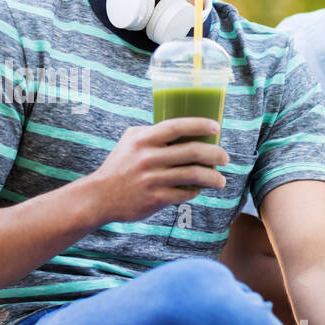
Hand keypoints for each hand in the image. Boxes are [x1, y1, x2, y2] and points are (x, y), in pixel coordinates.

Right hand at [86, 118, 227, 222]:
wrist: (99, 196)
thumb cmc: (118, 166)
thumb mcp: (129, 141)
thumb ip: (152, 133)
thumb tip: (182, 129)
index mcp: (143, 140)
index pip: (177, 127)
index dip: (200, 125)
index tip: (216, 128)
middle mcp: (149, 158)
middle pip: (192, 152)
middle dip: (215, 154)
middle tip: (225, 158)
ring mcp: (153, 179)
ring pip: (194, 175)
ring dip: (213, 178)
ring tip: (220, 180)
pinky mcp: (156, 198)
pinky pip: (185, 193)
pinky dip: (196, 191)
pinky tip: (199, 190)